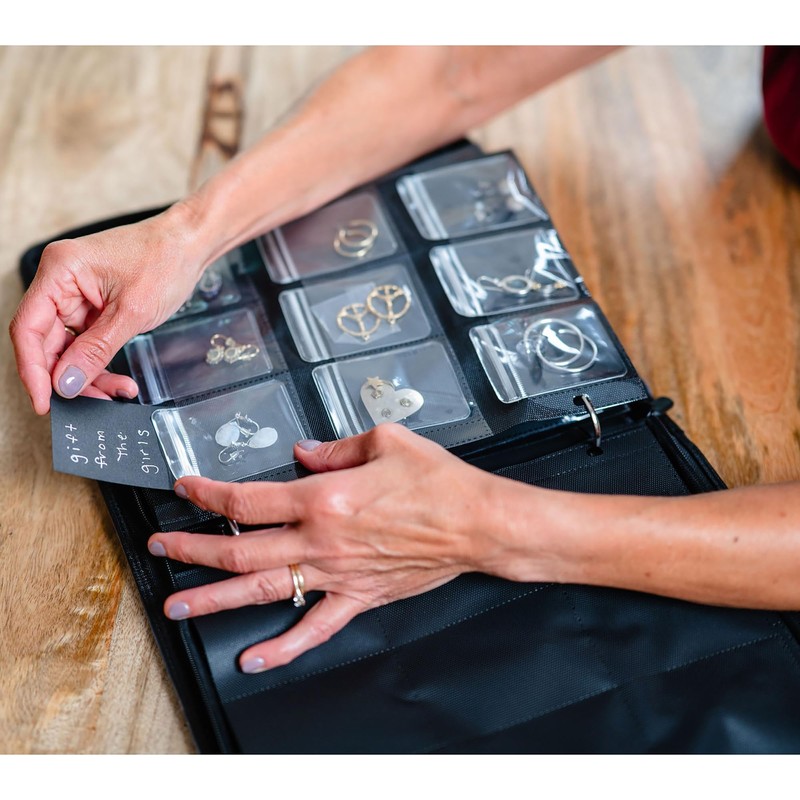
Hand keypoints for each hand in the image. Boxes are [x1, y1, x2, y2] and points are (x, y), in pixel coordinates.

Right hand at [10, 204, 205, 413]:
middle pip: (46, 342)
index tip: (43, 402)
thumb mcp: (132, 312)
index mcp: (60, 270)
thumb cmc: (165, 259)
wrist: (189, 244)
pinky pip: (85, 342)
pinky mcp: (92, 305)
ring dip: (88, 374)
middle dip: (69, 377)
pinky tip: (117, 380)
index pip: (28, 328)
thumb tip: (67, 383)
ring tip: (118, 390)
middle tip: (93, 401)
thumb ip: (96, 350)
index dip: (33, 370)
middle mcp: (60, 281)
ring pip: (67, 348)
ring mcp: (75, 294)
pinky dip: (99, 363)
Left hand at [147, 424, 499, 673]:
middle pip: (241, 549)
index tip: (187, 489)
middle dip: (192, 549)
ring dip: (215, 598)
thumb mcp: (386, 440)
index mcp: (324, 498)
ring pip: (263, 590)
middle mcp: (322, 540)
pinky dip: (282, 646)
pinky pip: (314, 628)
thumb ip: (337, 446)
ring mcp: (337, 574)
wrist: (477, 523)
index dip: (207, 494)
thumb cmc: (438, 482)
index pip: (248, 500)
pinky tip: (255, 657)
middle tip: (161, 548)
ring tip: (178, 606)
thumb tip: (304, 452)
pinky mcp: (358, 596)